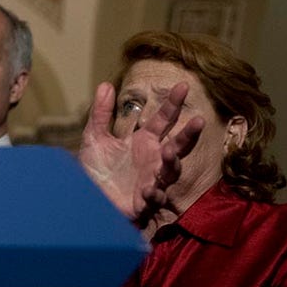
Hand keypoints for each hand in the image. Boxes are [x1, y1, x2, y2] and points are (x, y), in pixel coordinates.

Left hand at [78, 80, 202, 228]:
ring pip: (171, 171)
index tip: (183, 86)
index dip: (173, 104)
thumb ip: (101, 113)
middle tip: (199, 120)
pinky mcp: (145, 202)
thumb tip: (105, 84)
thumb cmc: (96, 168)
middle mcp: (153, 159)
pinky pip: (155, 198)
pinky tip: (149, 189)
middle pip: (177, 144)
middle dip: (189, 134)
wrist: (88, 196)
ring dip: (172, 162)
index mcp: (144, 141)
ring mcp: (152, 180)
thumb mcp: (95, 137)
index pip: (163, 119)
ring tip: (169, 151)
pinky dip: (154, 194)